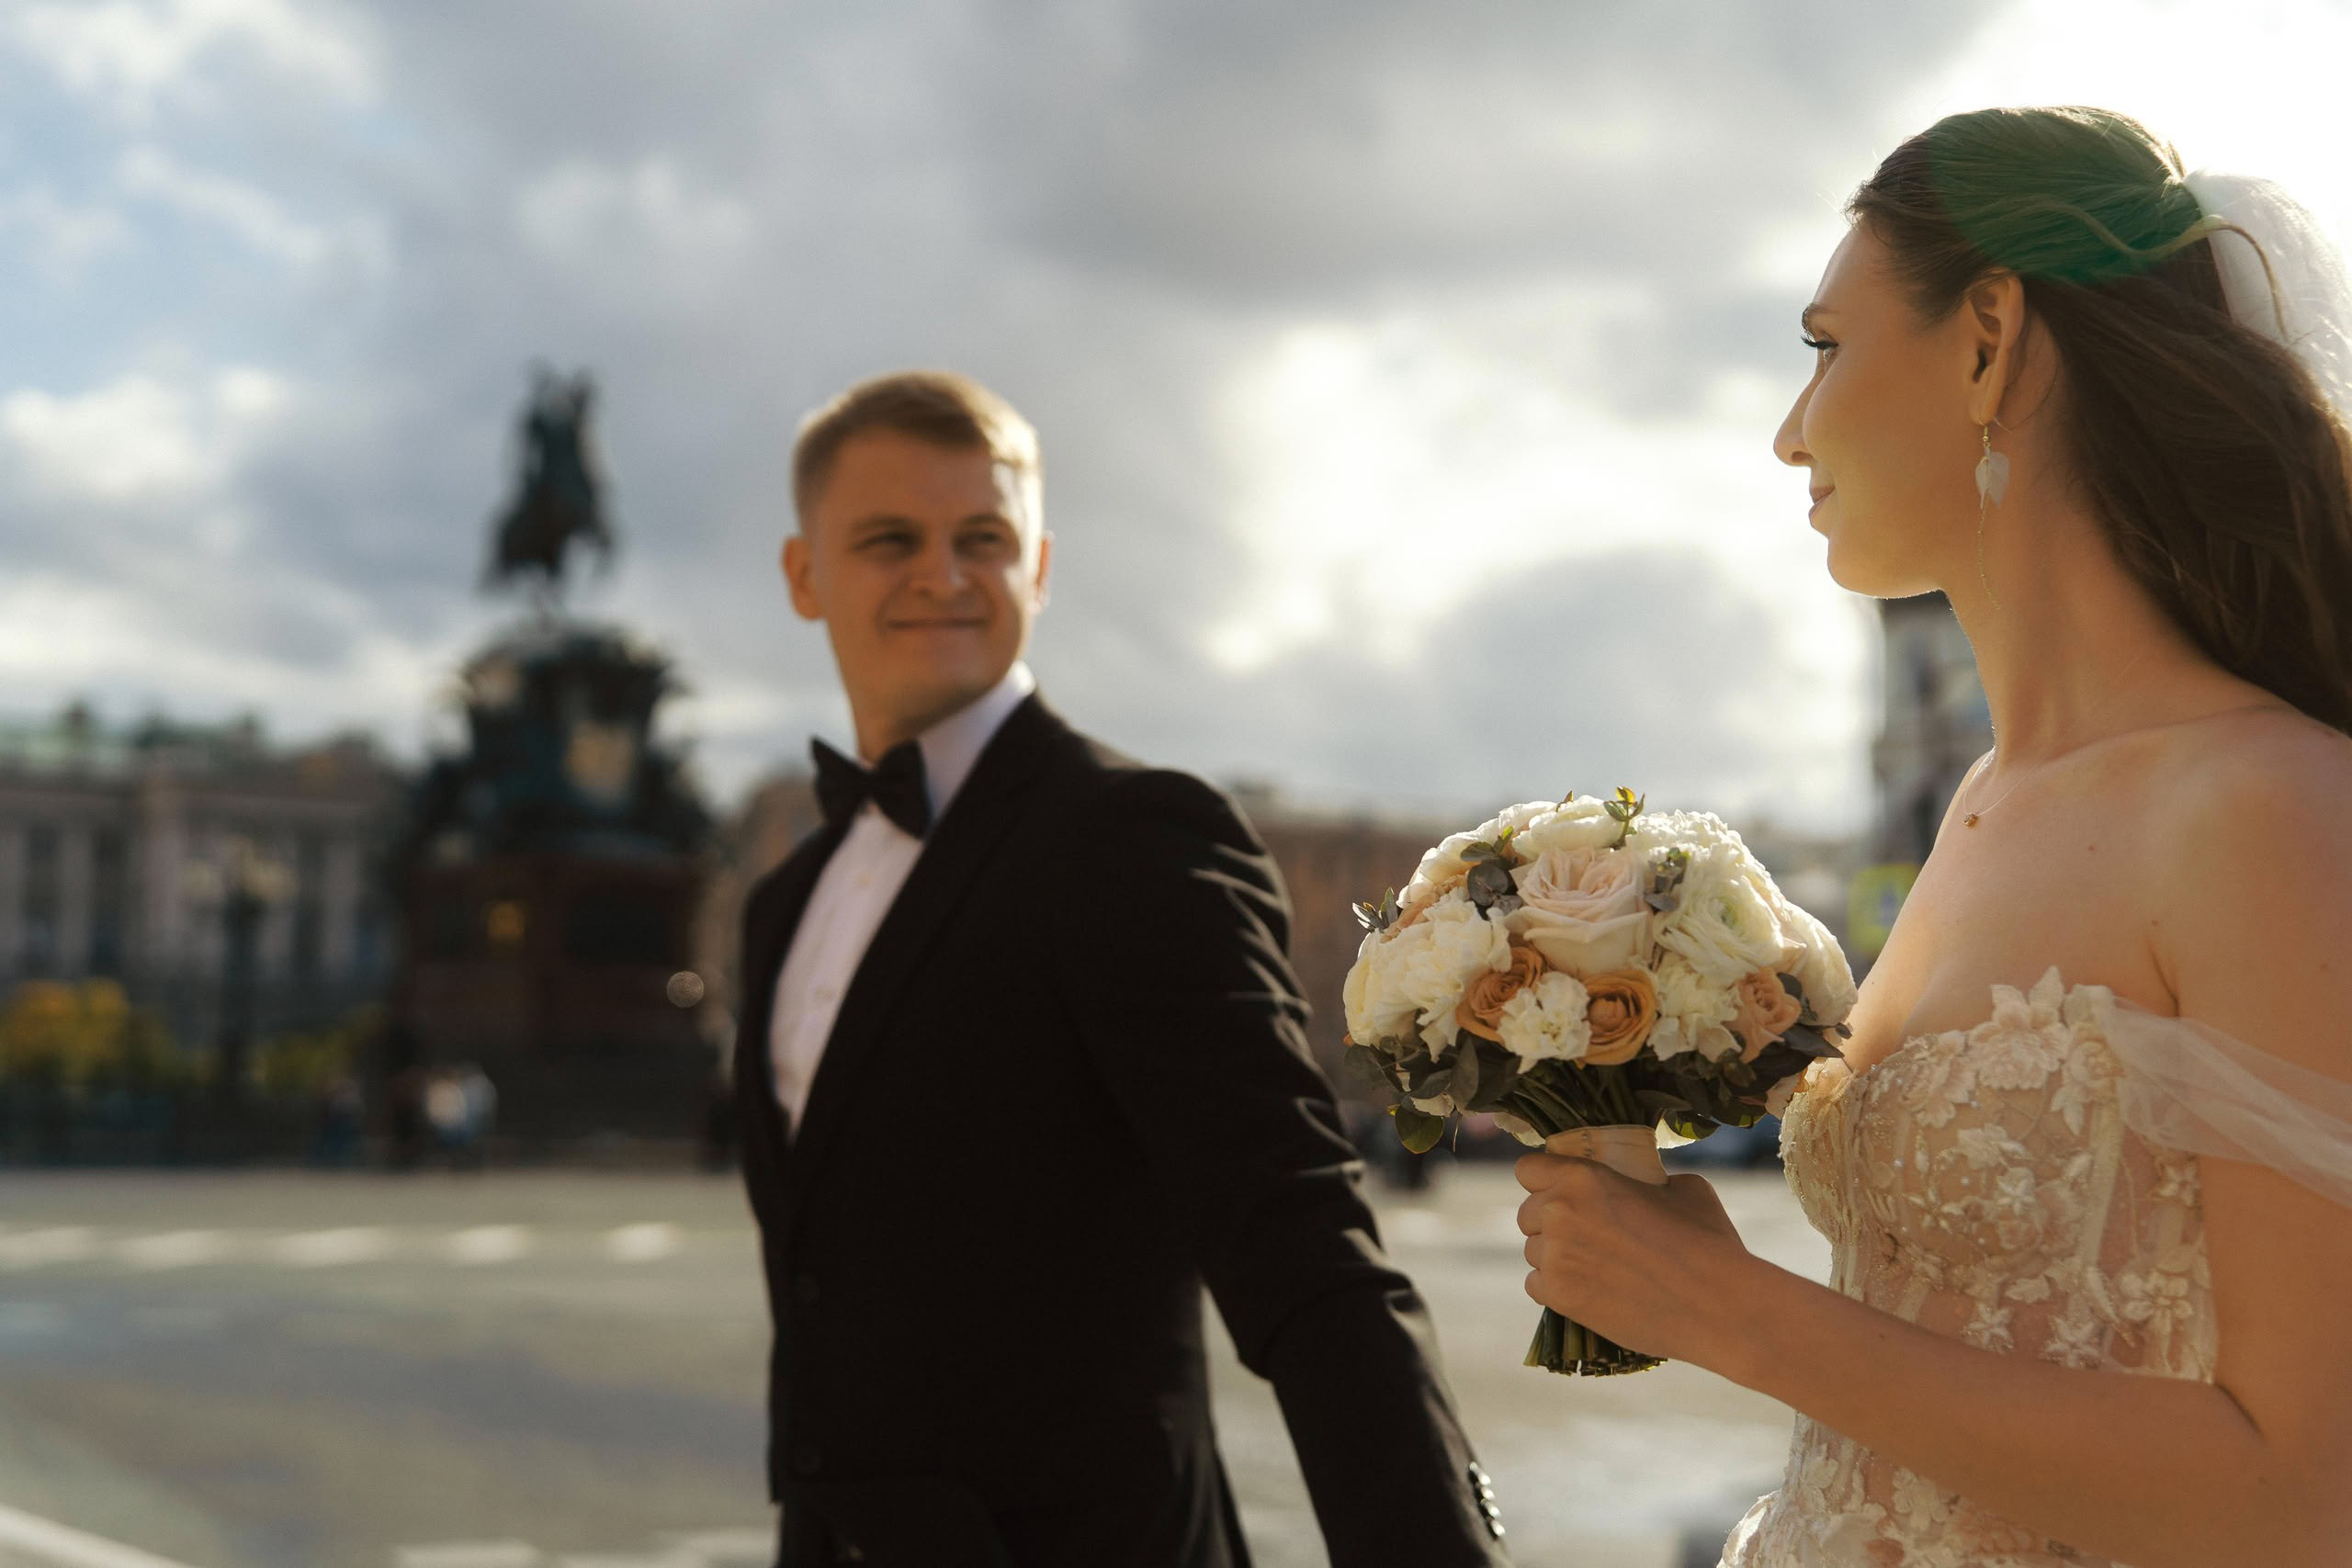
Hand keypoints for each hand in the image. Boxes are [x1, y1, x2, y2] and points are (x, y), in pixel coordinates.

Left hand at [1514, 1151, 1757, 1365]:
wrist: (1717, 1306)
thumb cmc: (1707, 1241)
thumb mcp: (1680, 1188)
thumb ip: (1640, 1180)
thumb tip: (1634, 1183)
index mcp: (1582, 1176)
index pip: (1528, 1169)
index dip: (1544, 1180)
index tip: (1563, 1191)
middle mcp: (1559, 1212)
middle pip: (1527, 1213)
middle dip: (1551, 1221)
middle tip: (1587, 1234)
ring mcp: (1555, 1257)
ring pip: (1533, 1251)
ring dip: (1556, 1256)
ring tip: (1596, 1266)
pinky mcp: (1560, 1297)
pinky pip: (1536, 1285)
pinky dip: (1556, 1287)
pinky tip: (1588, 1287)